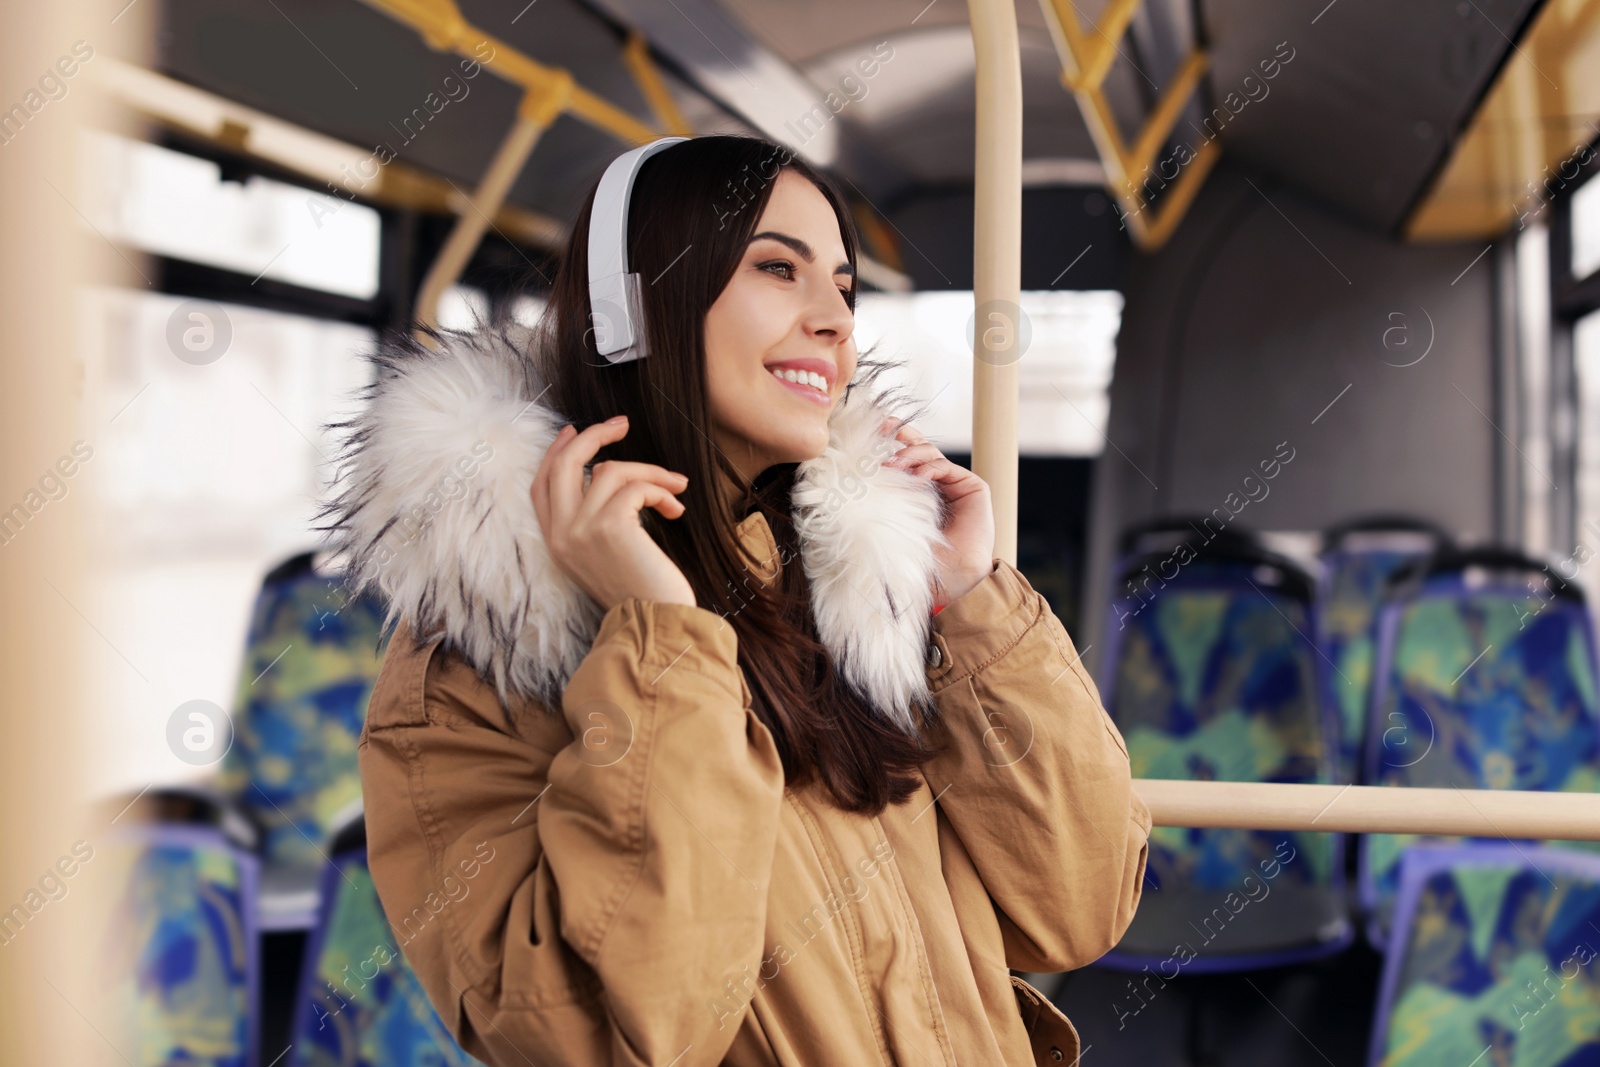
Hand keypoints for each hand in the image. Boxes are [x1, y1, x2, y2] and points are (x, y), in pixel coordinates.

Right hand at [531, 415, 696, 611]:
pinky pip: (635, 486)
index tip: (574, 430)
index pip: (541, 485)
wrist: (658, 623)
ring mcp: (581, 530)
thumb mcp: (606, 555)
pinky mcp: (610, 526)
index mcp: (556, 543)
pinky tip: (675, 510)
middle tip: (622, 424)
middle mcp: (561, 535)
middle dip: (592, 436)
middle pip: (563, 465)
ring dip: (649, 472)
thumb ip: (595, 521)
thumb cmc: (643, 591)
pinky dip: (661, 491)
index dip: (556, 453)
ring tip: (676, 486)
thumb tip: (604, 471)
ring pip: (609, 470)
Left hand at [881, 422, 994, 608]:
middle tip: (882, 426)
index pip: (903, 462)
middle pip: (918, 449)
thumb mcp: (895, 528)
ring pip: (930, 454)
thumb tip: (849, 487)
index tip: (870, 432)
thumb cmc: (922, 562)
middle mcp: (938, 486)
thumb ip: (883, 506)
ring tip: (893, 465)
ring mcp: (956, 485)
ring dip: (910, 454)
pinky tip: (917, 477)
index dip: (890, 443)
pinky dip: (930, 467)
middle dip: (900, 434)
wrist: (954, 581)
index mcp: (919, 495)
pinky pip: (946, 467)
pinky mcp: (973, 487)